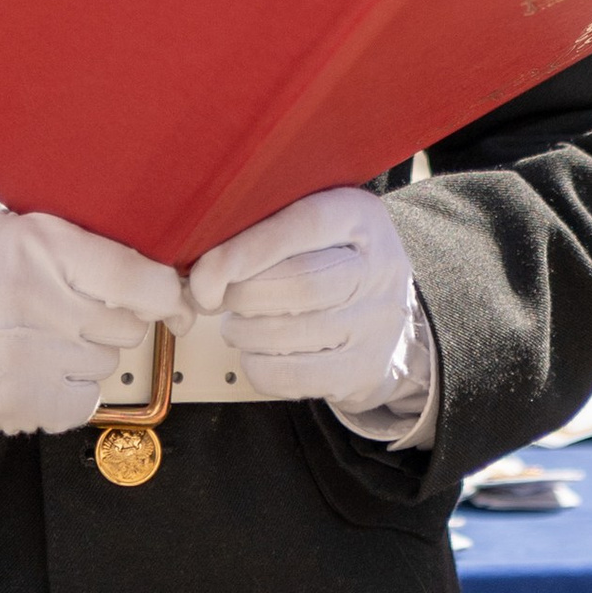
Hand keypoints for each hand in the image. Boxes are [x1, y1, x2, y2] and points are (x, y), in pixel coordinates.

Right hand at [0, 211, 190, 436]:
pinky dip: (68, 391)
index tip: (174, 303)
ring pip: (108, 364)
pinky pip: (84, 400)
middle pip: (129, 326)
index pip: (144, 281)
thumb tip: (159, 268)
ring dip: (86, 356)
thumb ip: (82, 244)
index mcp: (47, 247)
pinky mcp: (25, 402)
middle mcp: (44, 300)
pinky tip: (37, 370)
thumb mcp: (19, 232)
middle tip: (74, 313)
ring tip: (42, 339)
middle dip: (112, 322)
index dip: (167, 296)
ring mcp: (34, 357)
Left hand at [188, 188, 429, 421]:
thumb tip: (202, 260)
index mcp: (359, 216)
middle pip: (298, 283)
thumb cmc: (332, 264)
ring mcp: (374, 324)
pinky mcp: (362, 370)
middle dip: (241, 295)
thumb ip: (268, 225)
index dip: (245, 251)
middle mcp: (377, 268)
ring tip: (237, 324)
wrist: (390, 326)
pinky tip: (255, 352)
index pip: (303, 225)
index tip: (204, 274)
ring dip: (243, 332)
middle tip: (219, 297)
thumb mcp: (317, 226)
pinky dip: (258, 366)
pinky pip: (293, 376)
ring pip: (289, 332)